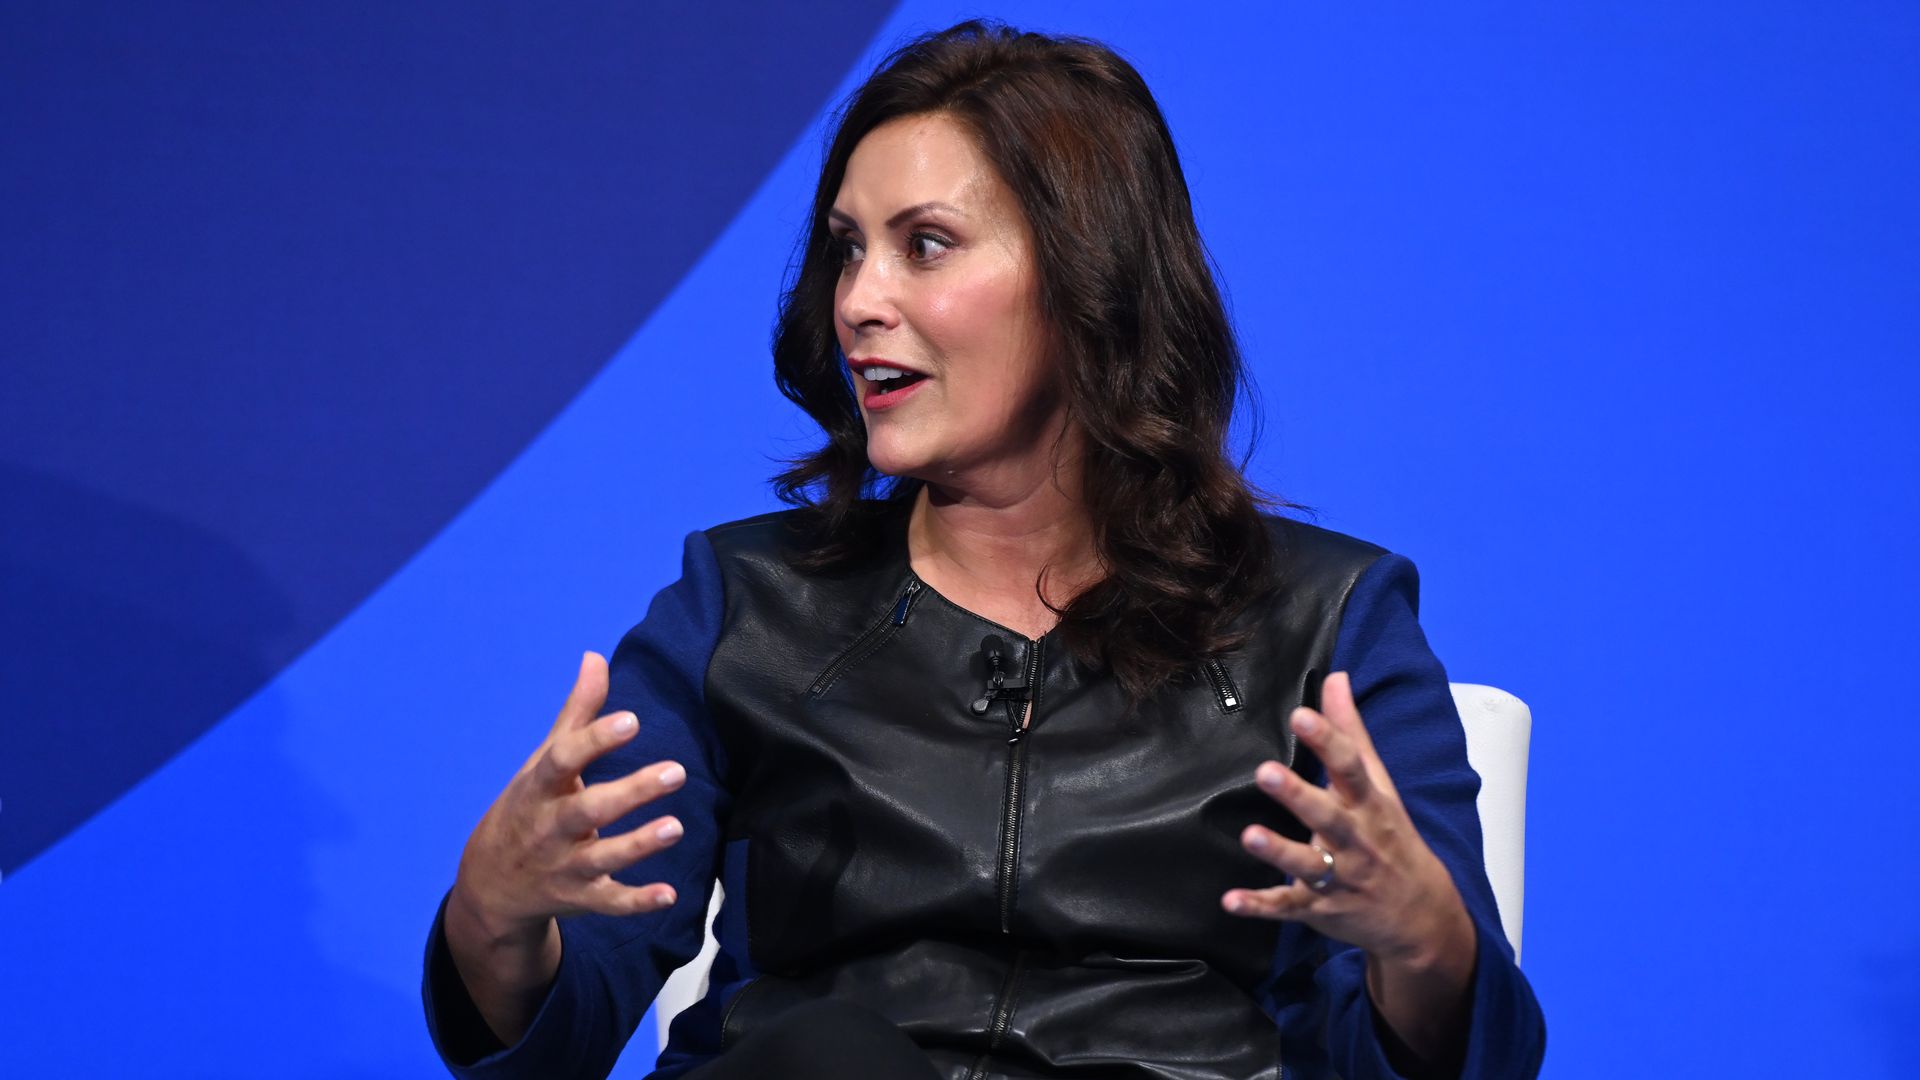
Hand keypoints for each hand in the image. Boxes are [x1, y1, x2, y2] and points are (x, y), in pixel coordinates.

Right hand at [450, 651, 688, 941]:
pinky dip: (637, 902)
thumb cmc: (529, 807)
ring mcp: (564, 867)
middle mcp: (549, 828)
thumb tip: (595, 657)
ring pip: (602, 858)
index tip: (632, 720)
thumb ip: (576, 715)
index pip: (563, 760)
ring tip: (676, 826)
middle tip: (676, 771)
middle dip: (630, 793)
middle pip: (587, 810)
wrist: (490, 883)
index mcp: (539, 788)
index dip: (595, 741)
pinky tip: (669, 895)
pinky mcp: (580, 898)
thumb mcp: (544, 762)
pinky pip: (609, 903)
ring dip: (639, 845)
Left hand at [1221, 671, 1472, 971]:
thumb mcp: (1379, 785)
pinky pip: (1287, 908)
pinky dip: (1259, 906)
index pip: (1351, 768)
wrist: (1420, 915)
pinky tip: (1230, 901)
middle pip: (1328, 817)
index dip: (1327, 741)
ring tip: (1250, 835)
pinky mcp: (1318, 909)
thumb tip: (1335, 678)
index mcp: (1369, 806)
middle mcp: (1355, 841)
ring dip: (1279, 852)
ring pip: (1308, 866)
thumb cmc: (1391, 837)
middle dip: (1299, 796)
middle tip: (1266, 772)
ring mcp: (1338, 879)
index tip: (1301, 715)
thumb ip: (1351, 733)